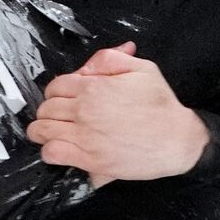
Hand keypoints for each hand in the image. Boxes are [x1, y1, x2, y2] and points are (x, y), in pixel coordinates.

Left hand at [26, 42, 209, 187]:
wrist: (177, 139)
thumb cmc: (162, 105)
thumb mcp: (143, 69)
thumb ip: (111, 59)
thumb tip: (88, 65)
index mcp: (94, 87)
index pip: (56, 86)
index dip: (57, 91)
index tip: (65, 98)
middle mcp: (84, 110)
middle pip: (45, 108)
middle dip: (49, 110)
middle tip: (60, 115)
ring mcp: (84, 137)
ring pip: (42, 131)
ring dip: (43, 130)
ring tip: (53, 131)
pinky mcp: (89, 159)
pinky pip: (53, 153)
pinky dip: (50, 151)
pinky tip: (60, 149)